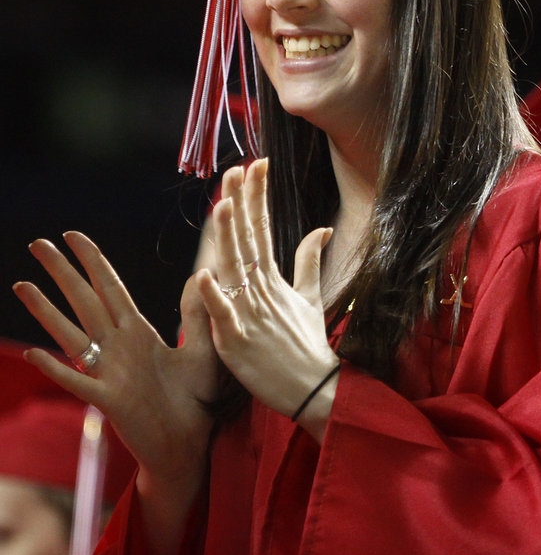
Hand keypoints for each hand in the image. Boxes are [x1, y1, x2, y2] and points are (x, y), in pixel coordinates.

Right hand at [13, 232, 218, 491]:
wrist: (189, 447)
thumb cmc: (195, 401)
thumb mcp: (203, 351)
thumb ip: (198, 314)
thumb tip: (201, 273)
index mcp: (139, 334)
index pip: (111, 289)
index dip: (93, 262)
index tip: (73, 236)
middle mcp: (119, 348)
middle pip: (86, 301)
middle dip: (63, 272)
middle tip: (38, 243)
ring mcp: (110, 374)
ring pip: (73, 335)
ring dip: (47, 311)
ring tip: (23, 285)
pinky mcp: (110, 402)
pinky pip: (79, 382)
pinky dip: (57, 368)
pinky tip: (36, 353)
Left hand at [197, 159, 339, 440]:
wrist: (314, 389)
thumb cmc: (307, 345)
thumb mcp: (311, 298)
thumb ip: (309, 260)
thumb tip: (322, 227)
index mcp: (273, 279)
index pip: (264, 227)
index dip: (259, 196)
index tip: (257, 164)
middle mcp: (261, 290)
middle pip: (248, 239)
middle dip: (243, 202)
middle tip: (238, 169)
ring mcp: (250, 313)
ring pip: (235, 268)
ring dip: (229, 237)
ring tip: (223, 204)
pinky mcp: (238, 340)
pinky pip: (223, 314)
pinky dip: (214, 295)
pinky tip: (204, 272)